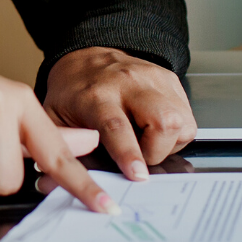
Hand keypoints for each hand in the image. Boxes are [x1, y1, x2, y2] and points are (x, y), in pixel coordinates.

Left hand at [43, 47, 196, 180]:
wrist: (85, 57)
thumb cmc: (72, 92)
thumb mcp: (55, 118)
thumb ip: (61, 148)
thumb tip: (55, 183)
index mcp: (96, 96)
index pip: (117, 126)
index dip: (130, 154)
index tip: (137, 175)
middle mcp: (128, 84)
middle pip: (163, 121)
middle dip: (158, 150)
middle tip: (141, 158)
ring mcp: (153, 79)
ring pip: (181, 121)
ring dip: (169, 143)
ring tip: (147, 142)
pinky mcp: (169, 80)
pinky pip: (187, 116)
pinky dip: (176, 132)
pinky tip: (155, 129)